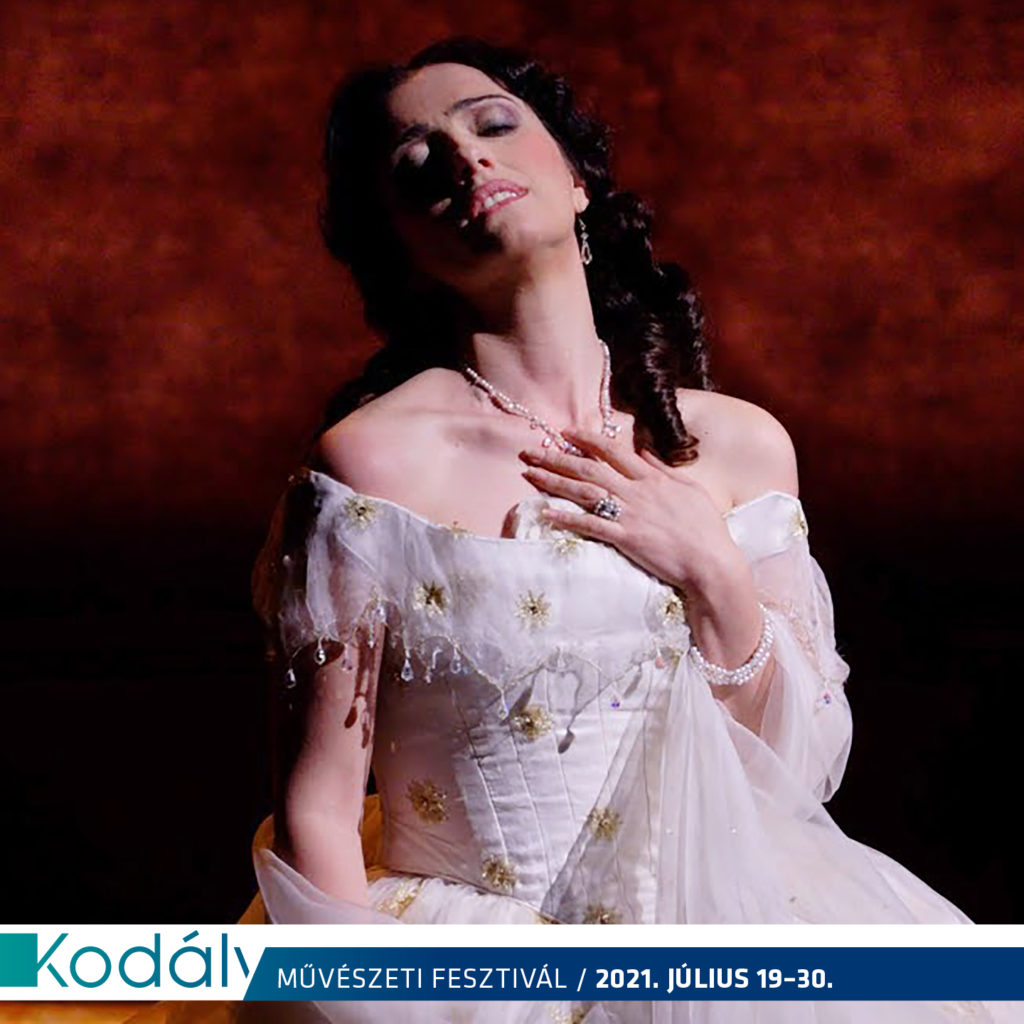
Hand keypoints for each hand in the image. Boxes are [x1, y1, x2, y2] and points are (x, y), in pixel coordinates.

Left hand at [518, 428, 745, 597]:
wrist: (712, 562)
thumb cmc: (706, 528)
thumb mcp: (690, 490)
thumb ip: (664, 469)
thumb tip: (644, 450)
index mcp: (652, 478)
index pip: (613, 451)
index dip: (587, 439)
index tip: (565, 431)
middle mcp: (637, 492)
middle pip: (590, 468)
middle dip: (558, 457)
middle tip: (531, 451)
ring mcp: (630, 515)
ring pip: (585, 492)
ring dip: (554, 482)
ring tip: (530, 474)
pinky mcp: (626, 539)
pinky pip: (590, 526)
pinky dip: (567, 519)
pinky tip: (546, 513)